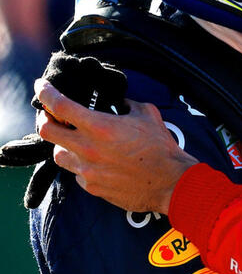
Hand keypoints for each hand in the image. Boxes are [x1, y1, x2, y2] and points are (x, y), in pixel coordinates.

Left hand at [35, 79, 197, 214]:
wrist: (169, 182)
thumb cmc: (161, 147)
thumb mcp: (147, 114)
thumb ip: (126, 105)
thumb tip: (117, 102)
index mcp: (100, 127)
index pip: (60, 105)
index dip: (46, 93)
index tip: (42, 86)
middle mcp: (87, 149)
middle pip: (46, 131)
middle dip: (44, 118)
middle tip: (51, 114)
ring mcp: (86, 171)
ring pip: (58, 154)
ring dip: (63, 144)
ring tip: (76, 140)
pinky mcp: (91, 187)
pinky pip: (76, 173)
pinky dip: (81, 164)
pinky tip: (97, 161)